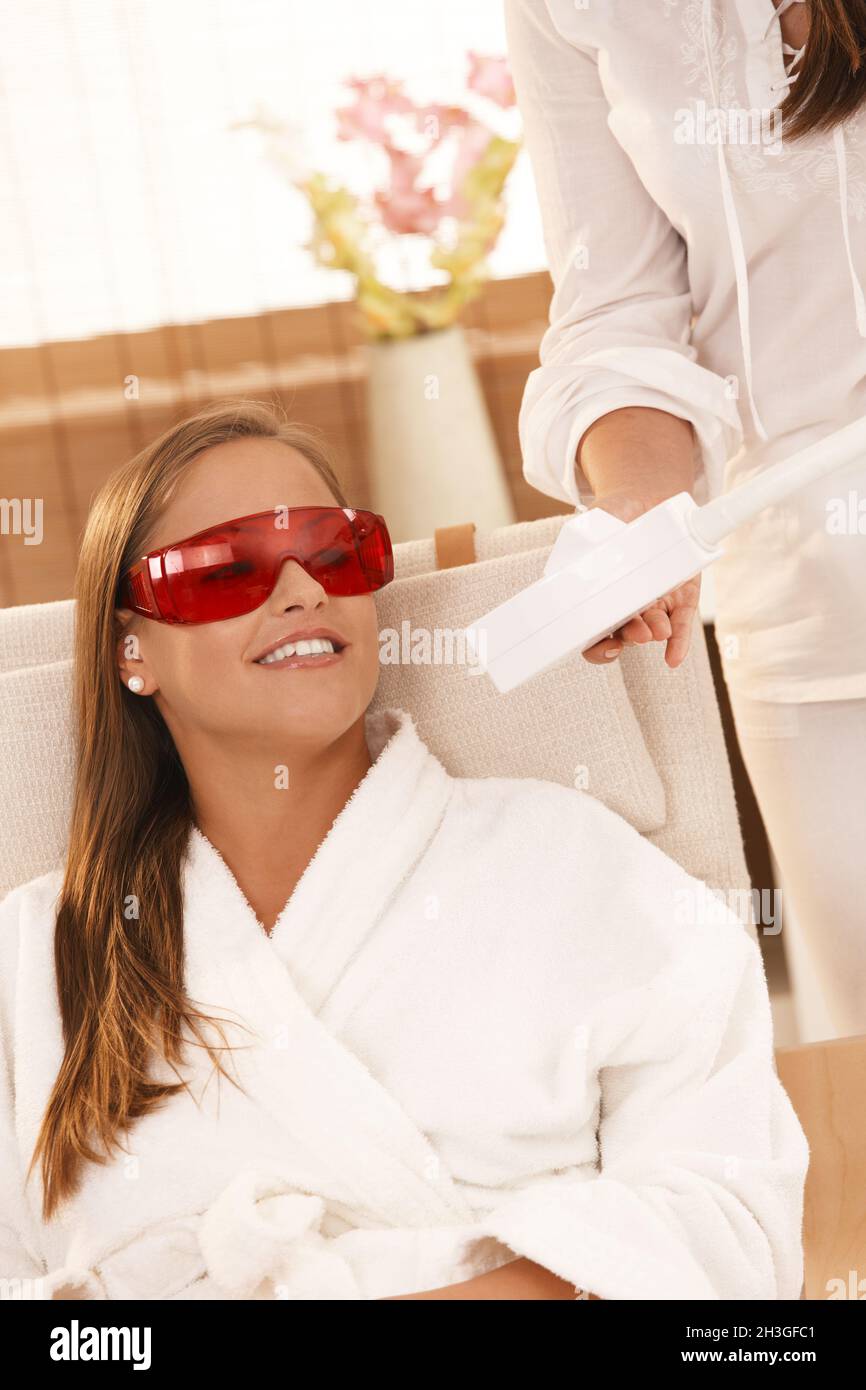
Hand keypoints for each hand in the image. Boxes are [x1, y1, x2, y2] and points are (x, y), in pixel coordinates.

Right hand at [580, 492, 700, 669]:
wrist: (648, 497)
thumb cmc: (613, 515)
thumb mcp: (590, 527)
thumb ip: (579, 548)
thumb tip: (572, 566)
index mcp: (599, 596)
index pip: (591, 634)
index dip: (595, 647)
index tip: (604, 644)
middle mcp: (624, 607)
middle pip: (622, 635)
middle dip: (629, 638)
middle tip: (637, 632)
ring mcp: (653, 604)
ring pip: (652, 629)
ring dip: (654, 633)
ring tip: (659, 628)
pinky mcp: (681, 596)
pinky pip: (681, 624)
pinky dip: (679, 643)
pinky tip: (673, 658)